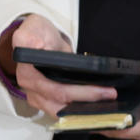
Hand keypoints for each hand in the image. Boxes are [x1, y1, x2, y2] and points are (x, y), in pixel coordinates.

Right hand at [0, 14, 117, 117]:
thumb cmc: (38, 35)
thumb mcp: (33, 28)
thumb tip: (33, 44)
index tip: (98, 90)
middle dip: (88, 99)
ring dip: (84, 108)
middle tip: (111, 93)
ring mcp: (37, 97)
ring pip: (62, 111)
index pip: (54, 89)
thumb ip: (30, 36)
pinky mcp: (45, 101)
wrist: (38, 40)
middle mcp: (31, 89)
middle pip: (62, 102)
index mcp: (28, 73)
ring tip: (107, 101)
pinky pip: (62, 110)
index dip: (78, 92)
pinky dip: (78, 110)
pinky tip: (96, 105)